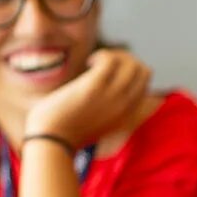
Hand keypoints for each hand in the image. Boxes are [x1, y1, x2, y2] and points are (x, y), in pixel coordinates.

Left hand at [23, 49, 150, 147]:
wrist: (52, 141)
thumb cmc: (67, 132)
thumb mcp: (95, 124)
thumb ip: (105, 110)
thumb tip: (102, 89)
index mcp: (127, 116)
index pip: (144, 84)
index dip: (129, 71)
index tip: (110, 72)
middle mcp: (125, 106)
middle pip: (143, 71)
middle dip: (126, 59)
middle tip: (104, 63)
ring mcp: (113, 96)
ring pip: (131, 63)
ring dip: (114, 55)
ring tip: (95, 63)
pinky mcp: (95, 86)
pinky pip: (110, 59)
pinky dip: (102, 55)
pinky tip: (89, 62)